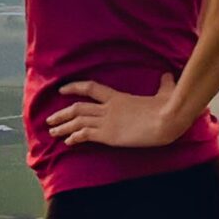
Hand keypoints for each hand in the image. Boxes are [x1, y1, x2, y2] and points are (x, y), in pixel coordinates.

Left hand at [47, 73, 185, 148]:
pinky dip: (74, 138)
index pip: (91, 87)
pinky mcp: (109, 135)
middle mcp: (108, 108)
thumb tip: (167, 76)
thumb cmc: (169, 107)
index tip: (62, 90)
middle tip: (49, 120)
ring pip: (77, 122)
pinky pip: (85, 135)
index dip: (74, 88)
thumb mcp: (166, 92)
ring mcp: (107, 121)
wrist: (168, 120)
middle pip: (77, 108)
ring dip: (63, 127)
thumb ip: (163, 85)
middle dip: (61, 114)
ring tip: (52, 132)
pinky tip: (67, 142)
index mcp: (118, 97)